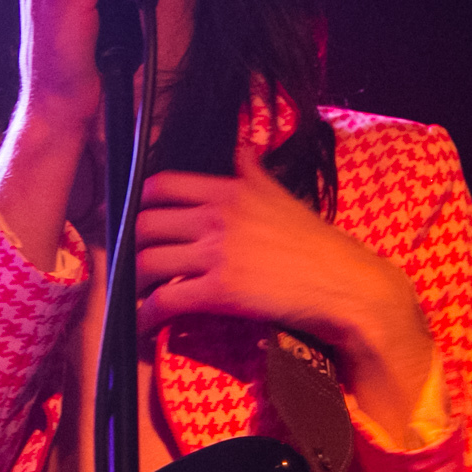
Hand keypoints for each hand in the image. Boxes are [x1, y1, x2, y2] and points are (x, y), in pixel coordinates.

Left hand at [136, 143, 448, 445]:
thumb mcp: (282, 195)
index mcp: (229, 189)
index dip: (137, 201)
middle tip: (126, 259)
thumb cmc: (316, 244)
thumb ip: (252, 172)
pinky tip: (145, 324)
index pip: (161, 184)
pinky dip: (147, 315)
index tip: (127, 215)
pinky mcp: (220, 291)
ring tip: (136, 292)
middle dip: (129, 243)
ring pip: (148, 261)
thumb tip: (241, 146)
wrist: (345, 284)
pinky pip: (165, 300)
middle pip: (145, 222)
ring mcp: (217, 252)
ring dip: (134, 281)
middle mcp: (217, 215)